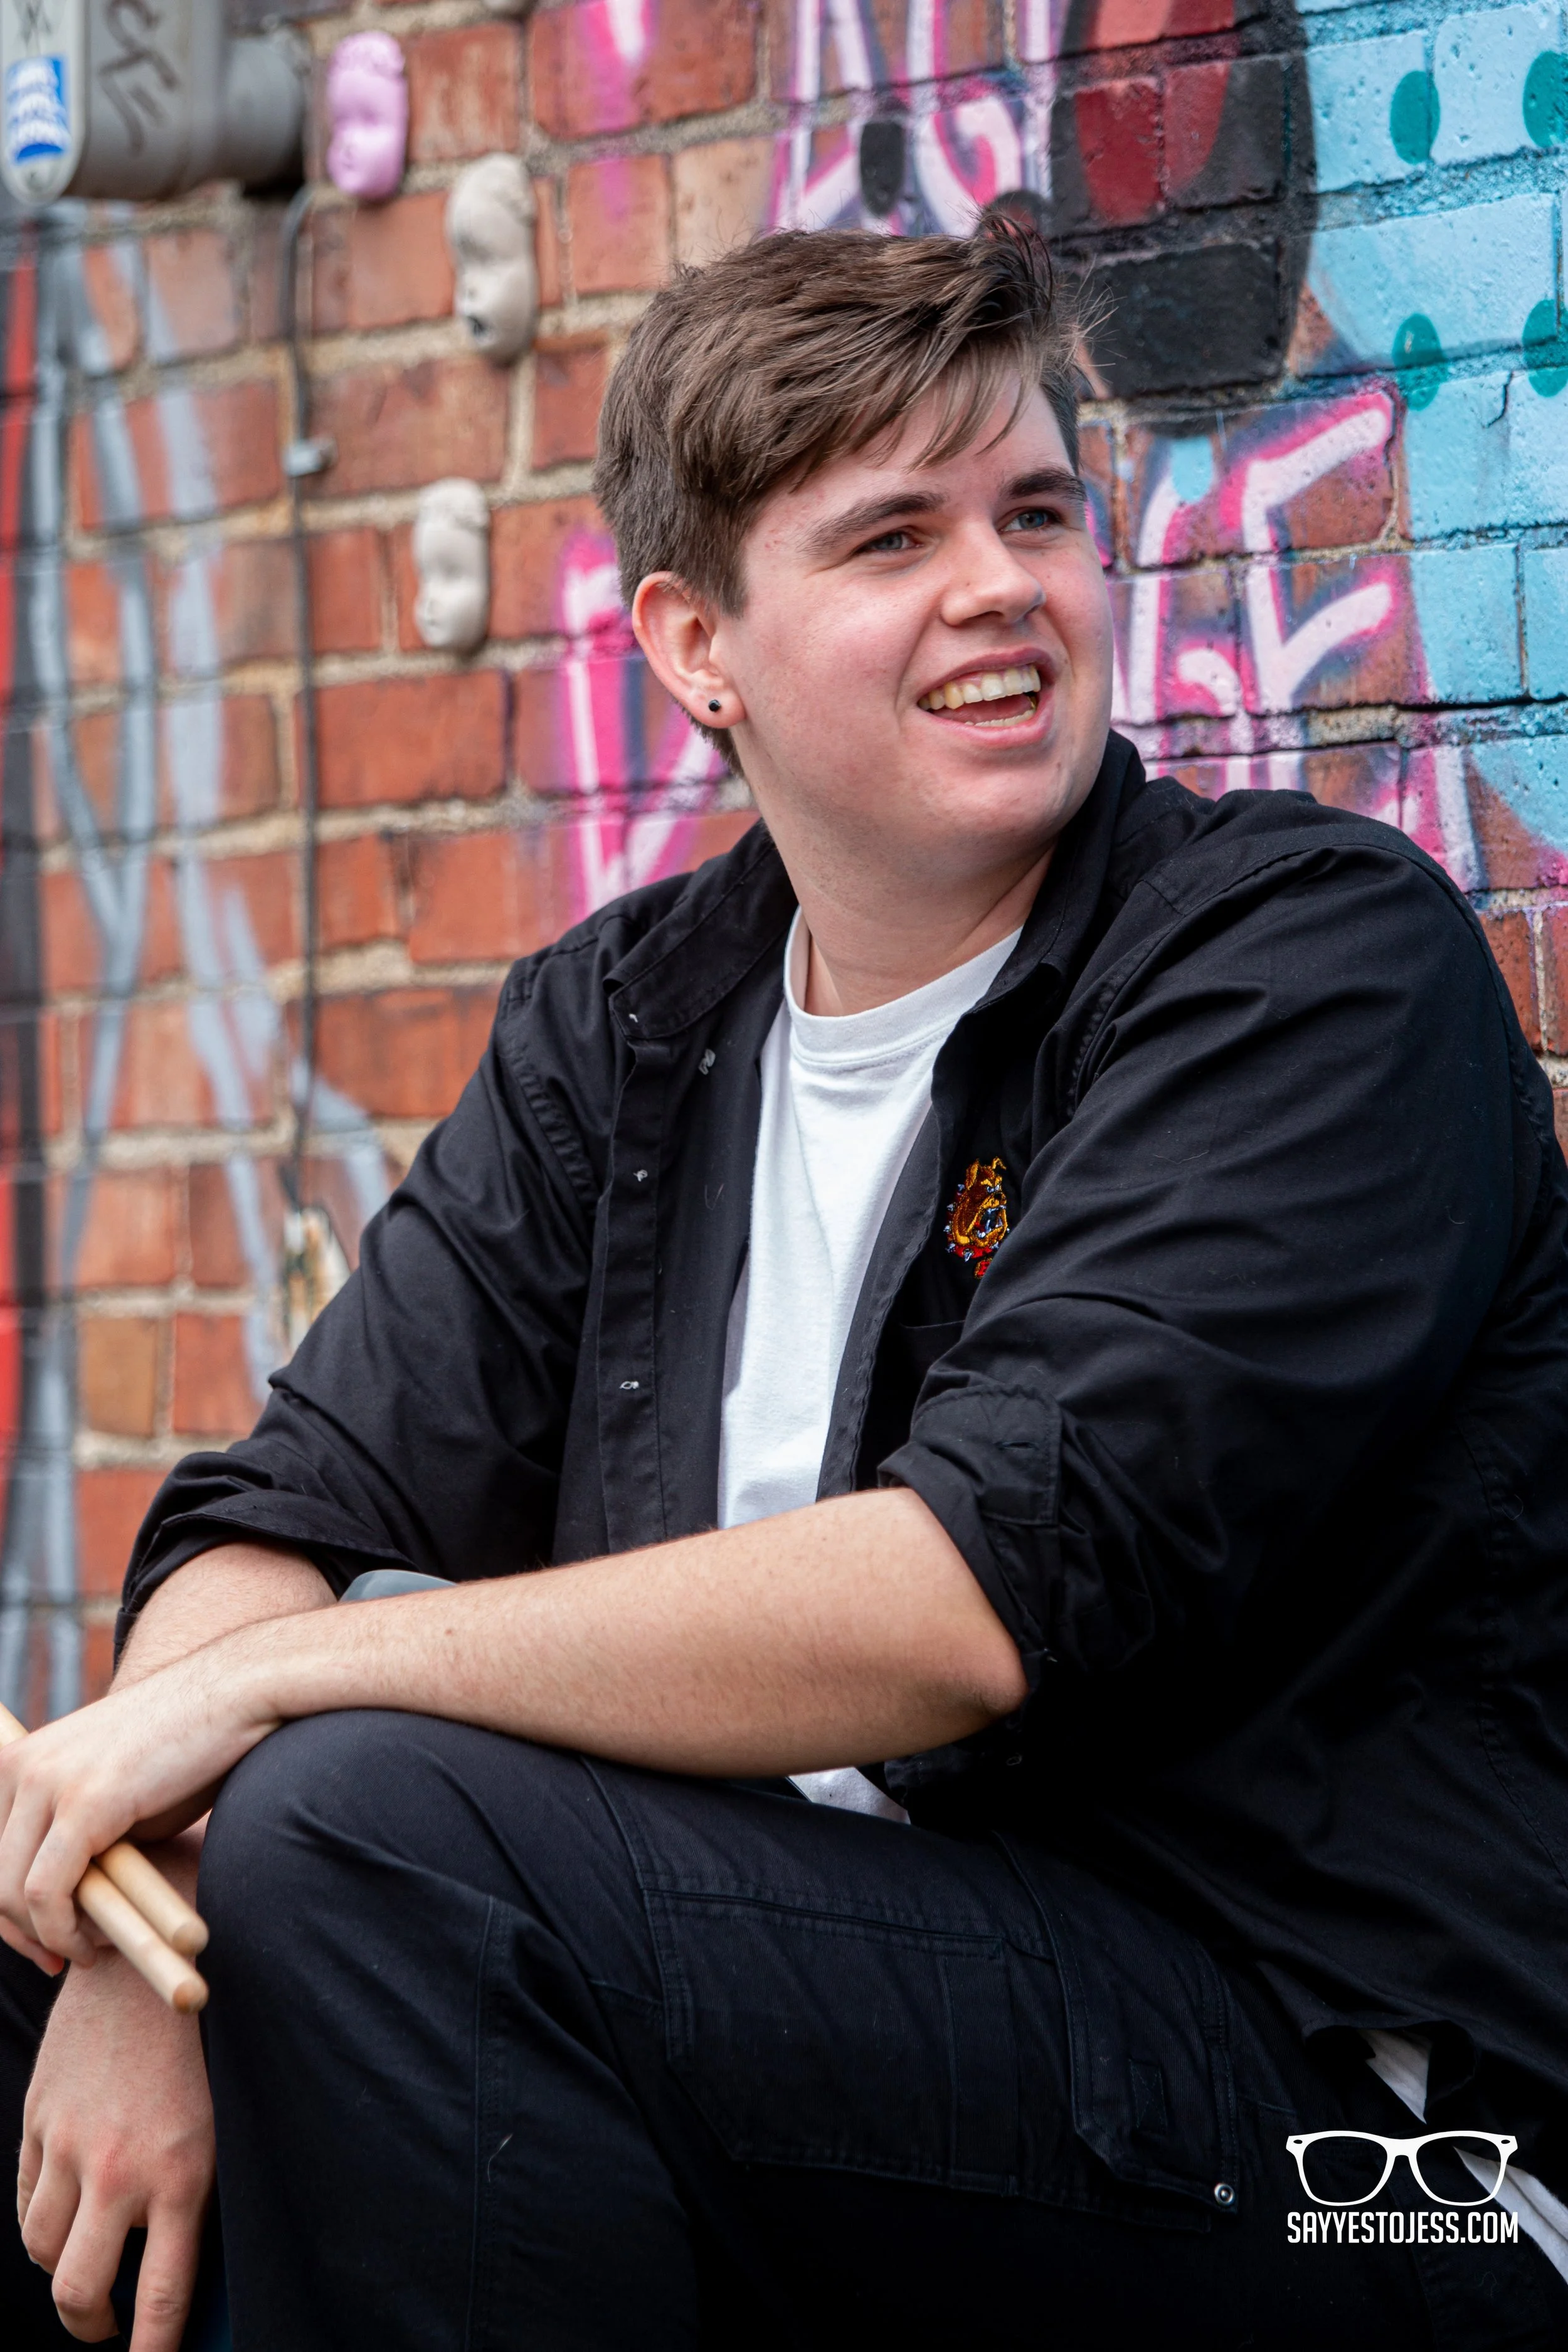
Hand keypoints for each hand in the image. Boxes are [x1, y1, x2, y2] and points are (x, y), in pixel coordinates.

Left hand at [0, 1639, 275, 1967]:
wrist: (234, 1698)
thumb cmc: (184, 1749)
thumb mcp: (111, 1793)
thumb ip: (76, 1838)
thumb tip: (62, 1901)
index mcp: (18, 1760)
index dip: (4, 1913)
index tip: (39, 1943)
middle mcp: (19, 1766)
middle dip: (19, 1934)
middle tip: (58, 1961)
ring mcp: (48, 1781)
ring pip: (11, 1893)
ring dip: (44, 1939)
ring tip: (83, 1954)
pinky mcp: (84, 1802)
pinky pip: (47, 1892)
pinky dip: (63, 1933)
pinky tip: (94, 1947)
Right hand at [18, 1874, 213, 2348]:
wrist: (154, 1961)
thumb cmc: (208, 2047)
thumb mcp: (224, 2126)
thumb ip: (198, 2198)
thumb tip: (181, 2276)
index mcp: (182, 2176)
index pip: (159, 2300)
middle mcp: (119, 2168)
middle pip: (79, 2294)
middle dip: (93, 2328)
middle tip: (110, 2329)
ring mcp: (70, 2144)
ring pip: (41, 2252)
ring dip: (61, 2277)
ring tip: (86, 2279)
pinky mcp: (38, 2118)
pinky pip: (25, 2199)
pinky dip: (41, 2224)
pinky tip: (65, 2222)